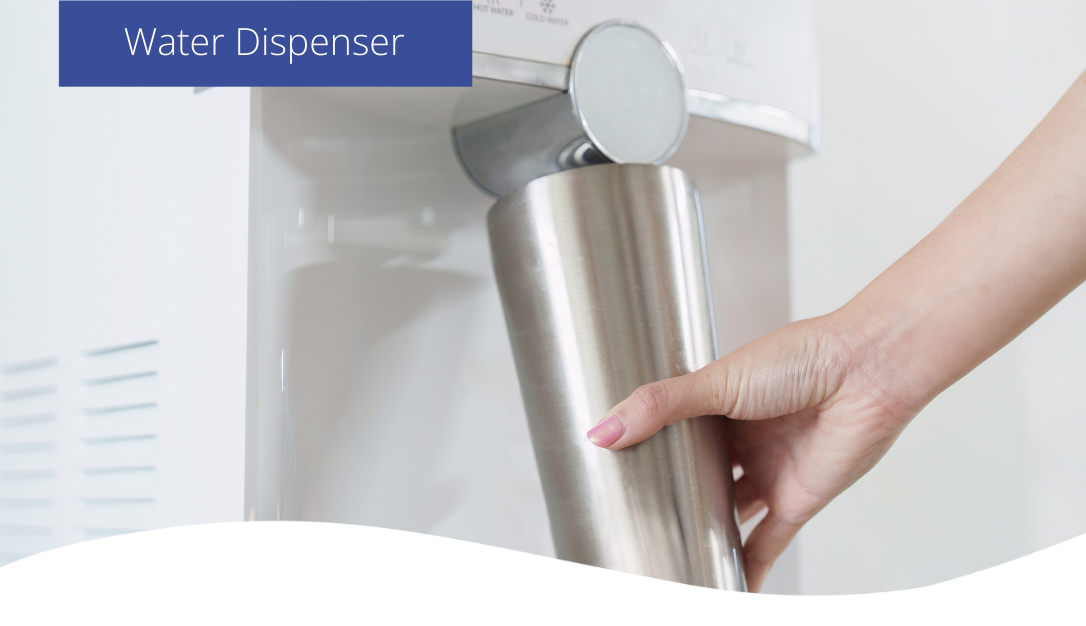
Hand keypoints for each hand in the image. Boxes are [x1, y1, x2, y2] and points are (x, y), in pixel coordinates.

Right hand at [586, 313, 921, 591]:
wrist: (868, 374)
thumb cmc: (802, 359)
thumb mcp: (716, 380)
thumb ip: (658, 407)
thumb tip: (602, 431)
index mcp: (721, 403)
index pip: (675, 433)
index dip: (648, 450)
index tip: (613, 468)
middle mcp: (745, 440)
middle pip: (700, 476)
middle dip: (672, 495)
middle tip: (633, 517)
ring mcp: (769, 472)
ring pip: (728, 514)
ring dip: (704, 533)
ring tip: (668, 555)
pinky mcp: (795, 502)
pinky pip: (765, 545)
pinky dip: (745, 569)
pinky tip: (724, 585)